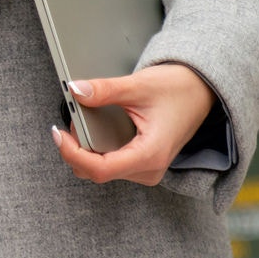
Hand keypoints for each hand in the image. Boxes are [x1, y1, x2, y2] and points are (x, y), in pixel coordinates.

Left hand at [51, 64, 215, 185]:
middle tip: (69, 119)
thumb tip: (75, 90)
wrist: (200, 92)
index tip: (57, 134)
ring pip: (101, 170)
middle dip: (75, 149)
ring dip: (84, 149)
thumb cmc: (177, 90)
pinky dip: (95, 149)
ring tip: (81, 121)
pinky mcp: (142, 164)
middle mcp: (149, 169)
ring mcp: (146, 169)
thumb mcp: (138, 85)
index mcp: (151, 154)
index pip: (101, 170)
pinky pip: (110, 164)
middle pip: (96, 172)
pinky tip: (92, 129)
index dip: (73, 154)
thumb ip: (105, 90)